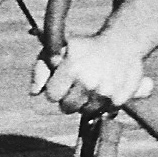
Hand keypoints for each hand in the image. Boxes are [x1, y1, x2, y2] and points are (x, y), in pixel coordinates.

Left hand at [30, 33, 152, 112]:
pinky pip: (103, 112)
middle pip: (67, 107)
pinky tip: (107, 89)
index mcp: (72, 67)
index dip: (55, 88)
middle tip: (79, 84)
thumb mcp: (61, 49)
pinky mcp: (120, 99)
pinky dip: (104, 104)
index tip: (63, 80)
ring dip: (87, 102)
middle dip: (69, 98)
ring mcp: (105, 92)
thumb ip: (41, 69)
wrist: (124, 43)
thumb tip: (34, 93)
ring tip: (94, 85)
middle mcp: (89, 82)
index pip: (52, 95)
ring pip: (86, 112)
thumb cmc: (86, 47)